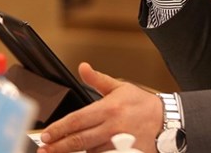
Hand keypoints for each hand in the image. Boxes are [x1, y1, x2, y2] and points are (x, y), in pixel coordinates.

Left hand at [37, 63, 162, 152]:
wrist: (166, 121)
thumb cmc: (142, 104)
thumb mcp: (119, 87)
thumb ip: (97, 80)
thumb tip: (83, 67)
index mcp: (108, 109)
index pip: (77, 120)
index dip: (58, 129)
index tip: (45, 135)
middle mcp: (112, 127)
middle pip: (78, 140)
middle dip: (58, 146)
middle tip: (44, 150)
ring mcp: (118, 143)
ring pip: (89, 151)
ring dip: (76, 151)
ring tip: (63, 150)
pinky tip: (87, 151)